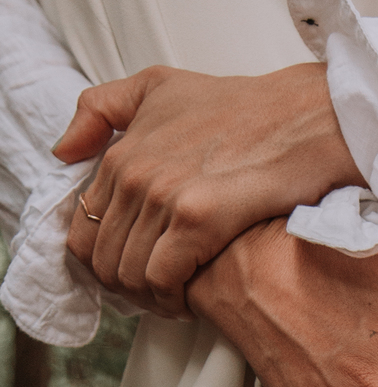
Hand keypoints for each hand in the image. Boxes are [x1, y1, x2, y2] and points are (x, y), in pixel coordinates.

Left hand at [56, 65, 360, 315]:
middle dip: (129, 288)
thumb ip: (103, 109)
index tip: (139, 270)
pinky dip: (173, 299)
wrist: (304, 119)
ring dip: (152, 299)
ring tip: (178, 299)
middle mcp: (134, 174)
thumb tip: (64, 153)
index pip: (83, 231)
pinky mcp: (198, 218)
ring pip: (130, 277)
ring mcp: (163, 196)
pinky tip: (192, 299)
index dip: (109, 263)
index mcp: (122, 153)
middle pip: (105, 261)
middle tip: (161, 293)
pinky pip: (161, 280)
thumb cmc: (244, 107)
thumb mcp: (160, 87)